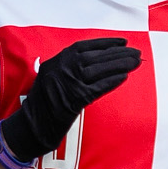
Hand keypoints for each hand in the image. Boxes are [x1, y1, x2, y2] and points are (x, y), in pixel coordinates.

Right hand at [0, 36, 141, 162]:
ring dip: (120, 65)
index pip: (86, 46)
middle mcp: (62, 68)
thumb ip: (68, 68)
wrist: (31, 127)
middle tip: (136, 52)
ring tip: (136, 62)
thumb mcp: (51, 78)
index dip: (106, 43)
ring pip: (99, 70)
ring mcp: (68, 83)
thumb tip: (94, 62)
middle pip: (96, 57)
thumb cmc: (43, 105)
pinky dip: (112, 81)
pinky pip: (98, 88)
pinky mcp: (74, 99)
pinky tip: (125, 76)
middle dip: (118, 53)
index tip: (123, 41)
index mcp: (57, 60)